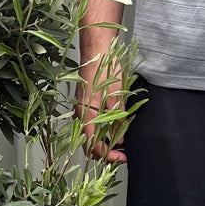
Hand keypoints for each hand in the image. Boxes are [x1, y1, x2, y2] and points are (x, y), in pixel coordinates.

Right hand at [75, 49, 128, 164]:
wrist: (97, 48)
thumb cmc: (105, 66)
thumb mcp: (117, 92)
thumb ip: (118, 116)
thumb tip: (120, 138)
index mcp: (86, 113)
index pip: (93, 144)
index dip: (107, 155)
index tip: (123, 157)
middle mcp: (81, 113)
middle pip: (89, 143)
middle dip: (105, 152)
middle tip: (123, 155)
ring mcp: (82, 108)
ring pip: (90, 134)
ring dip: (104, 143)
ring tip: (121, 145)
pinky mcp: (86, 104)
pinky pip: (91, 124)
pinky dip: (102, 132)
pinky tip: (115, 130)